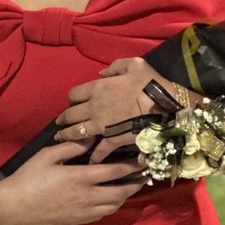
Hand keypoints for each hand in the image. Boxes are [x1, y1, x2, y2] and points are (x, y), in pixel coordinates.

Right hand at [0, 141, 144, 224]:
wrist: (14, 207)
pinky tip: (111, 198)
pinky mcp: (79, 221)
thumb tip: (91, 138)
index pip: (115, 171)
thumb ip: (71, 146)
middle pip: (121, 192)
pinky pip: (103, 214)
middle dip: (135, 183)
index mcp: (80, 177)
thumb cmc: (28, 177)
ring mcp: (84, 212)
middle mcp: (88, 196)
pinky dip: (112, 205)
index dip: (132, 165)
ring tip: (131, 185)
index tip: (143, 158)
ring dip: (126, 195)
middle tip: (145, 174)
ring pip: (114, 205)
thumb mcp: (46, 155)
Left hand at [54, 57, 182, 161]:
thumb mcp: (133, 65)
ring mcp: (102, 125)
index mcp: (97, 88)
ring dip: (68, 135)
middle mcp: (94, 107)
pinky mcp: (112, 139)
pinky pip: (100, 149)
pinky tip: (91, 160)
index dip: (71, 98)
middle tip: (59, 122)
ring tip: (61, 138)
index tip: (71, 102)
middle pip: (71, 114)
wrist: (165, 106)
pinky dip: (95, 156)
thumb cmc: (150, 82)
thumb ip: (114, 67)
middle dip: (63, 118)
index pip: (74, 94)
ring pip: (78, 132)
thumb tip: (101, 73)